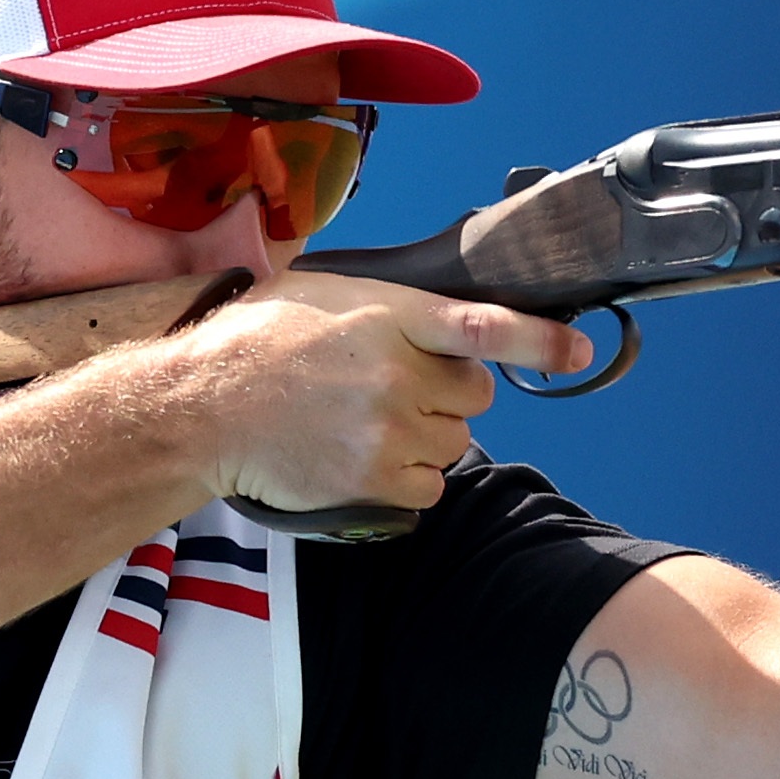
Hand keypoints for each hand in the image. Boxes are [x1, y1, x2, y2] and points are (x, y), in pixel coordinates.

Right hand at [168, 271, 590, 512]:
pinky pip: (430, 485)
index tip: (579, 351)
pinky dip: (408, 477)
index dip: (541, 342)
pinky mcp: (373, 478)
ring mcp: (388, 430)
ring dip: (426, 436)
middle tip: (392, 387)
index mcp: (390, 314)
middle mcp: (398, 372)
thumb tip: (442, 318)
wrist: (200, 408)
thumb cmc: (257, 341)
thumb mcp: (327, 293)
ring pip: (454, 441)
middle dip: (447, 393)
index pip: (485, 326)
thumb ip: (392, 305)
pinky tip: (365, 457)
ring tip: (366, 422)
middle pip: (475, 395)